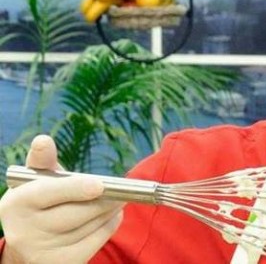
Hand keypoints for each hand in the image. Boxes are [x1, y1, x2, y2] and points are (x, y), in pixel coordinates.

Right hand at [0, 135, 123, 263]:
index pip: (49, 193)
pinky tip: (112, 216)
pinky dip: (109, 226)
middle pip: (77, 212)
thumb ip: (43, 161)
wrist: (27, 246)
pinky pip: (95, 241)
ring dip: (110, 211)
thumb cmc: (39, 203)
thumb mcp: (36, 182)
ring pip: (90, 225)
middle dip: (105, 199)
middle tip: (123, 190)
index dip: (76, 188)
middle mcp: (24, 231)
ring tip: (119, 200)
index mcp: (16, 203)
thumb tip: (43, 140)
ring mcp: (41, 252)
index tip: (99, 185)